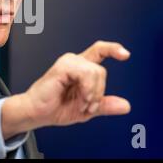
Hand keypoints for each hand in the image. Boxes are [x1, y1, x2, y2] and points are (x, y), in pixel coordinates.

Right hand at [2, 41, 130, 138]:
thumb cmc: (56, 108)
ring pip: (96, 72)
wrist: (36, 113)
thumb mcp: (87, 109)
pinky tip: (79, 98)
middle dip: (98, 93)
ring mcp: (68, 63)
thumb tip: (126, 106)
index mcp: (81, 68)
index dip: (113, 49)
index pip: (99, 51)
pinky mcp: (63, 67)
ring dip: (92, 94)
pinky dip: (87, 90)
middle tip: (88, 107)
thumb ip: (104, 105)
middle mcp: (75, 62)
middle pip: (100, 70)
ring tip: (80, 104)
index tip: (125, 54)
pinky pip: (86, 74)